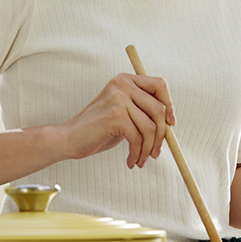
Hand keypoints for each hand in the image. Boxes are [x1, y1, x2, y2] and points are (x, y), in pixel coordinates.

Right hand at [59, 73, 175, 168]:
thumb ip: (143, 111)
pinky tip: (131, 161)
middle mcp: (122, 85)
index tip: (170, 124)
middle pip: (159, 109)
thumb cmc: (97, 130)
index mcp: (125, 80)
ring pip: (150, 127)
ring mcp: (118, 99)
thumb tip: (170, 123)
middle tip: (155, 153)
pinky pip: (138, 138)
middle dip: (162, 135)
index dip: (169, 105)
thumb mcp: (123, 115)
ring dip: (148, 149)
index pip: (159, 85)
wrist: (69, 139)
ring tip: (141, 159)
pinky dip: (137, 153)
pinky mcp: (115, 115)